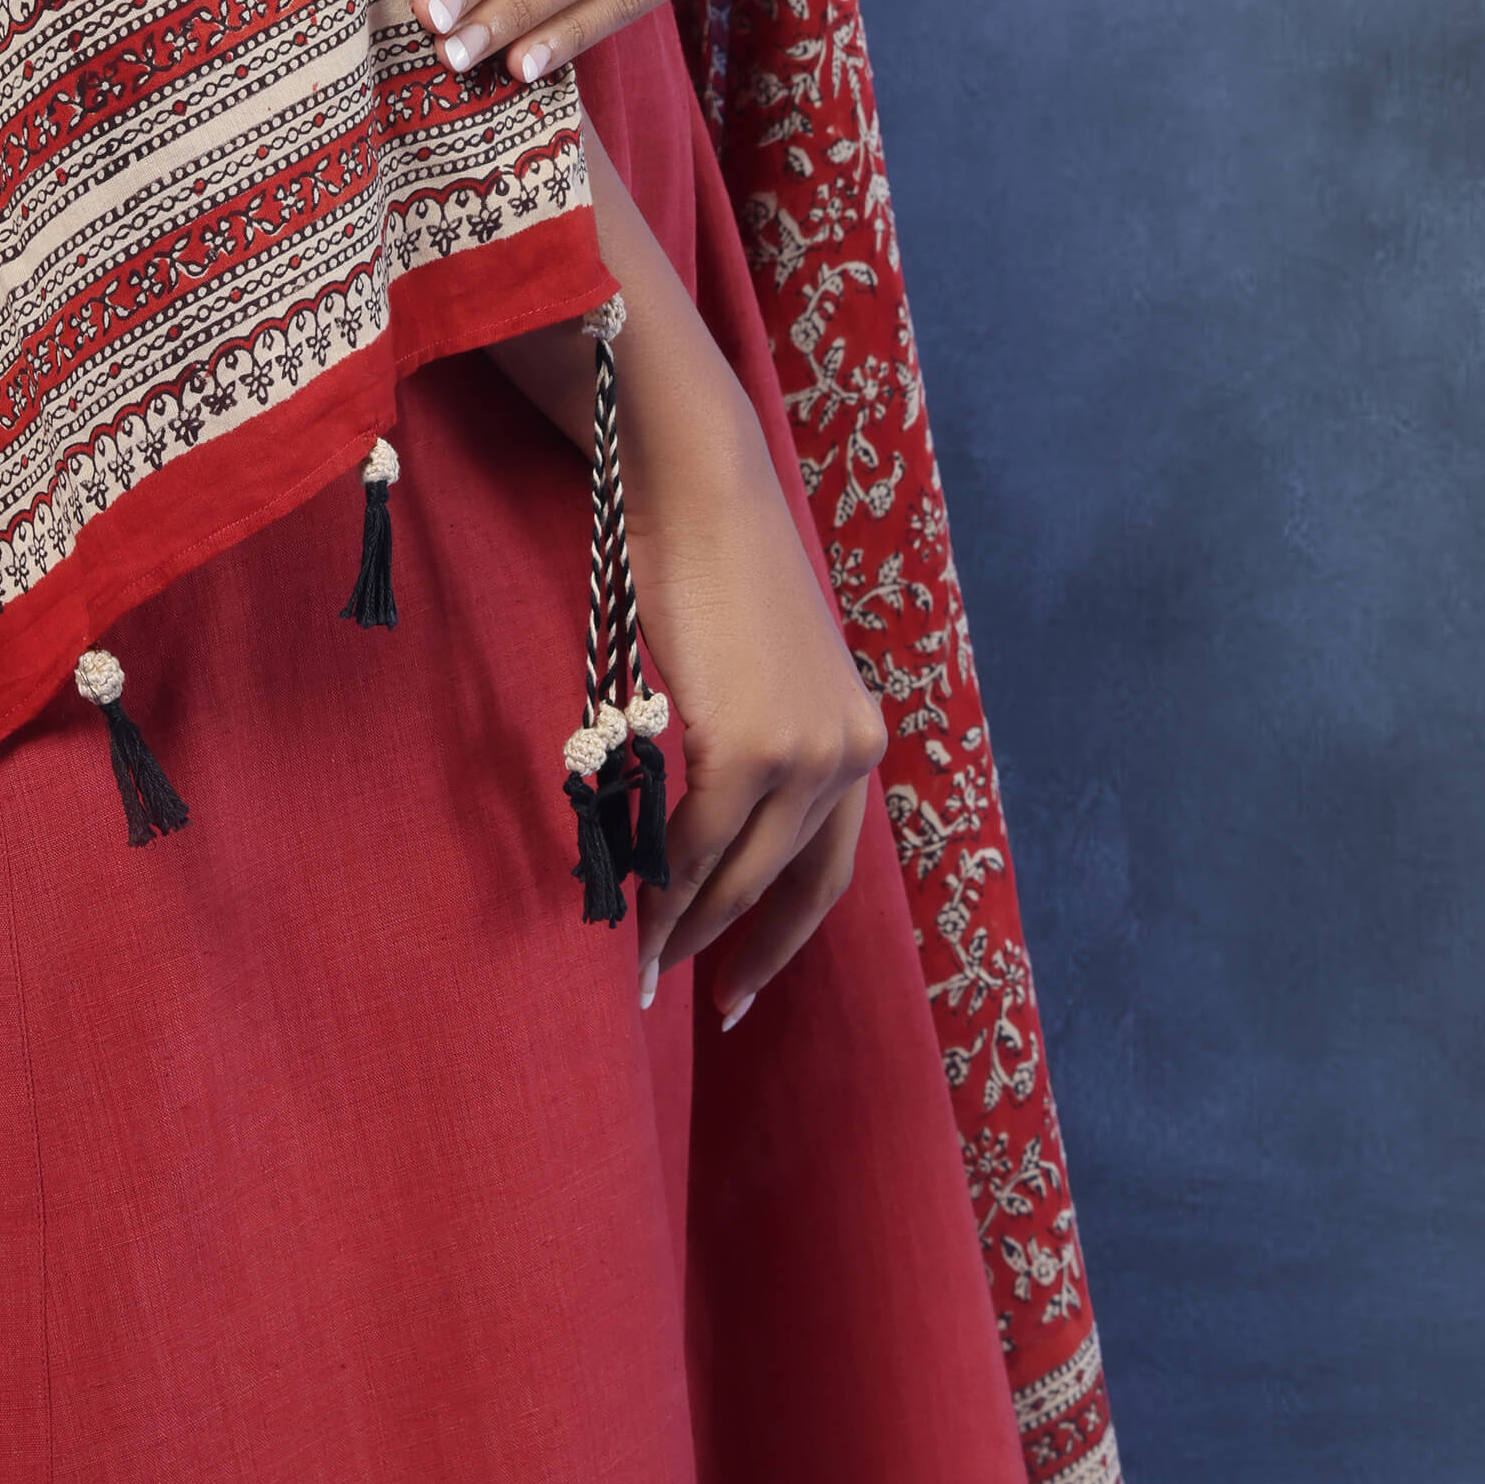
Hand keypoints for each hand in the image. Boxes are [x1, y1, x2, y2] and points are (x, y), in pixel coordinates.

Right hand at [480, 122, 886, 1022]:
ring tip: (635, 961)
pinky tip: (629, 903)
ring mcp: (807, 755)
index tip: (736, 995)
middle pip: (785, 888)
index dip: (779, 939)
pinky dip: (661, 879)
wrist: (699, 488)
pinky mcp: (753, 749)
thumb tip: (692, 829)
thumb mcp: (750, 666)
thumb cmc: (706, 563)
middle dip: (726, 948)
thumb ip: (746, 743)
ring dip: (683, 923)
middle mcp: (849, 755)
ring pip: (737, 875)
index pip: (826, 874)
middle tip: (672, 993)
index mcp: (856, 737)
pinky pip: (698, 842)